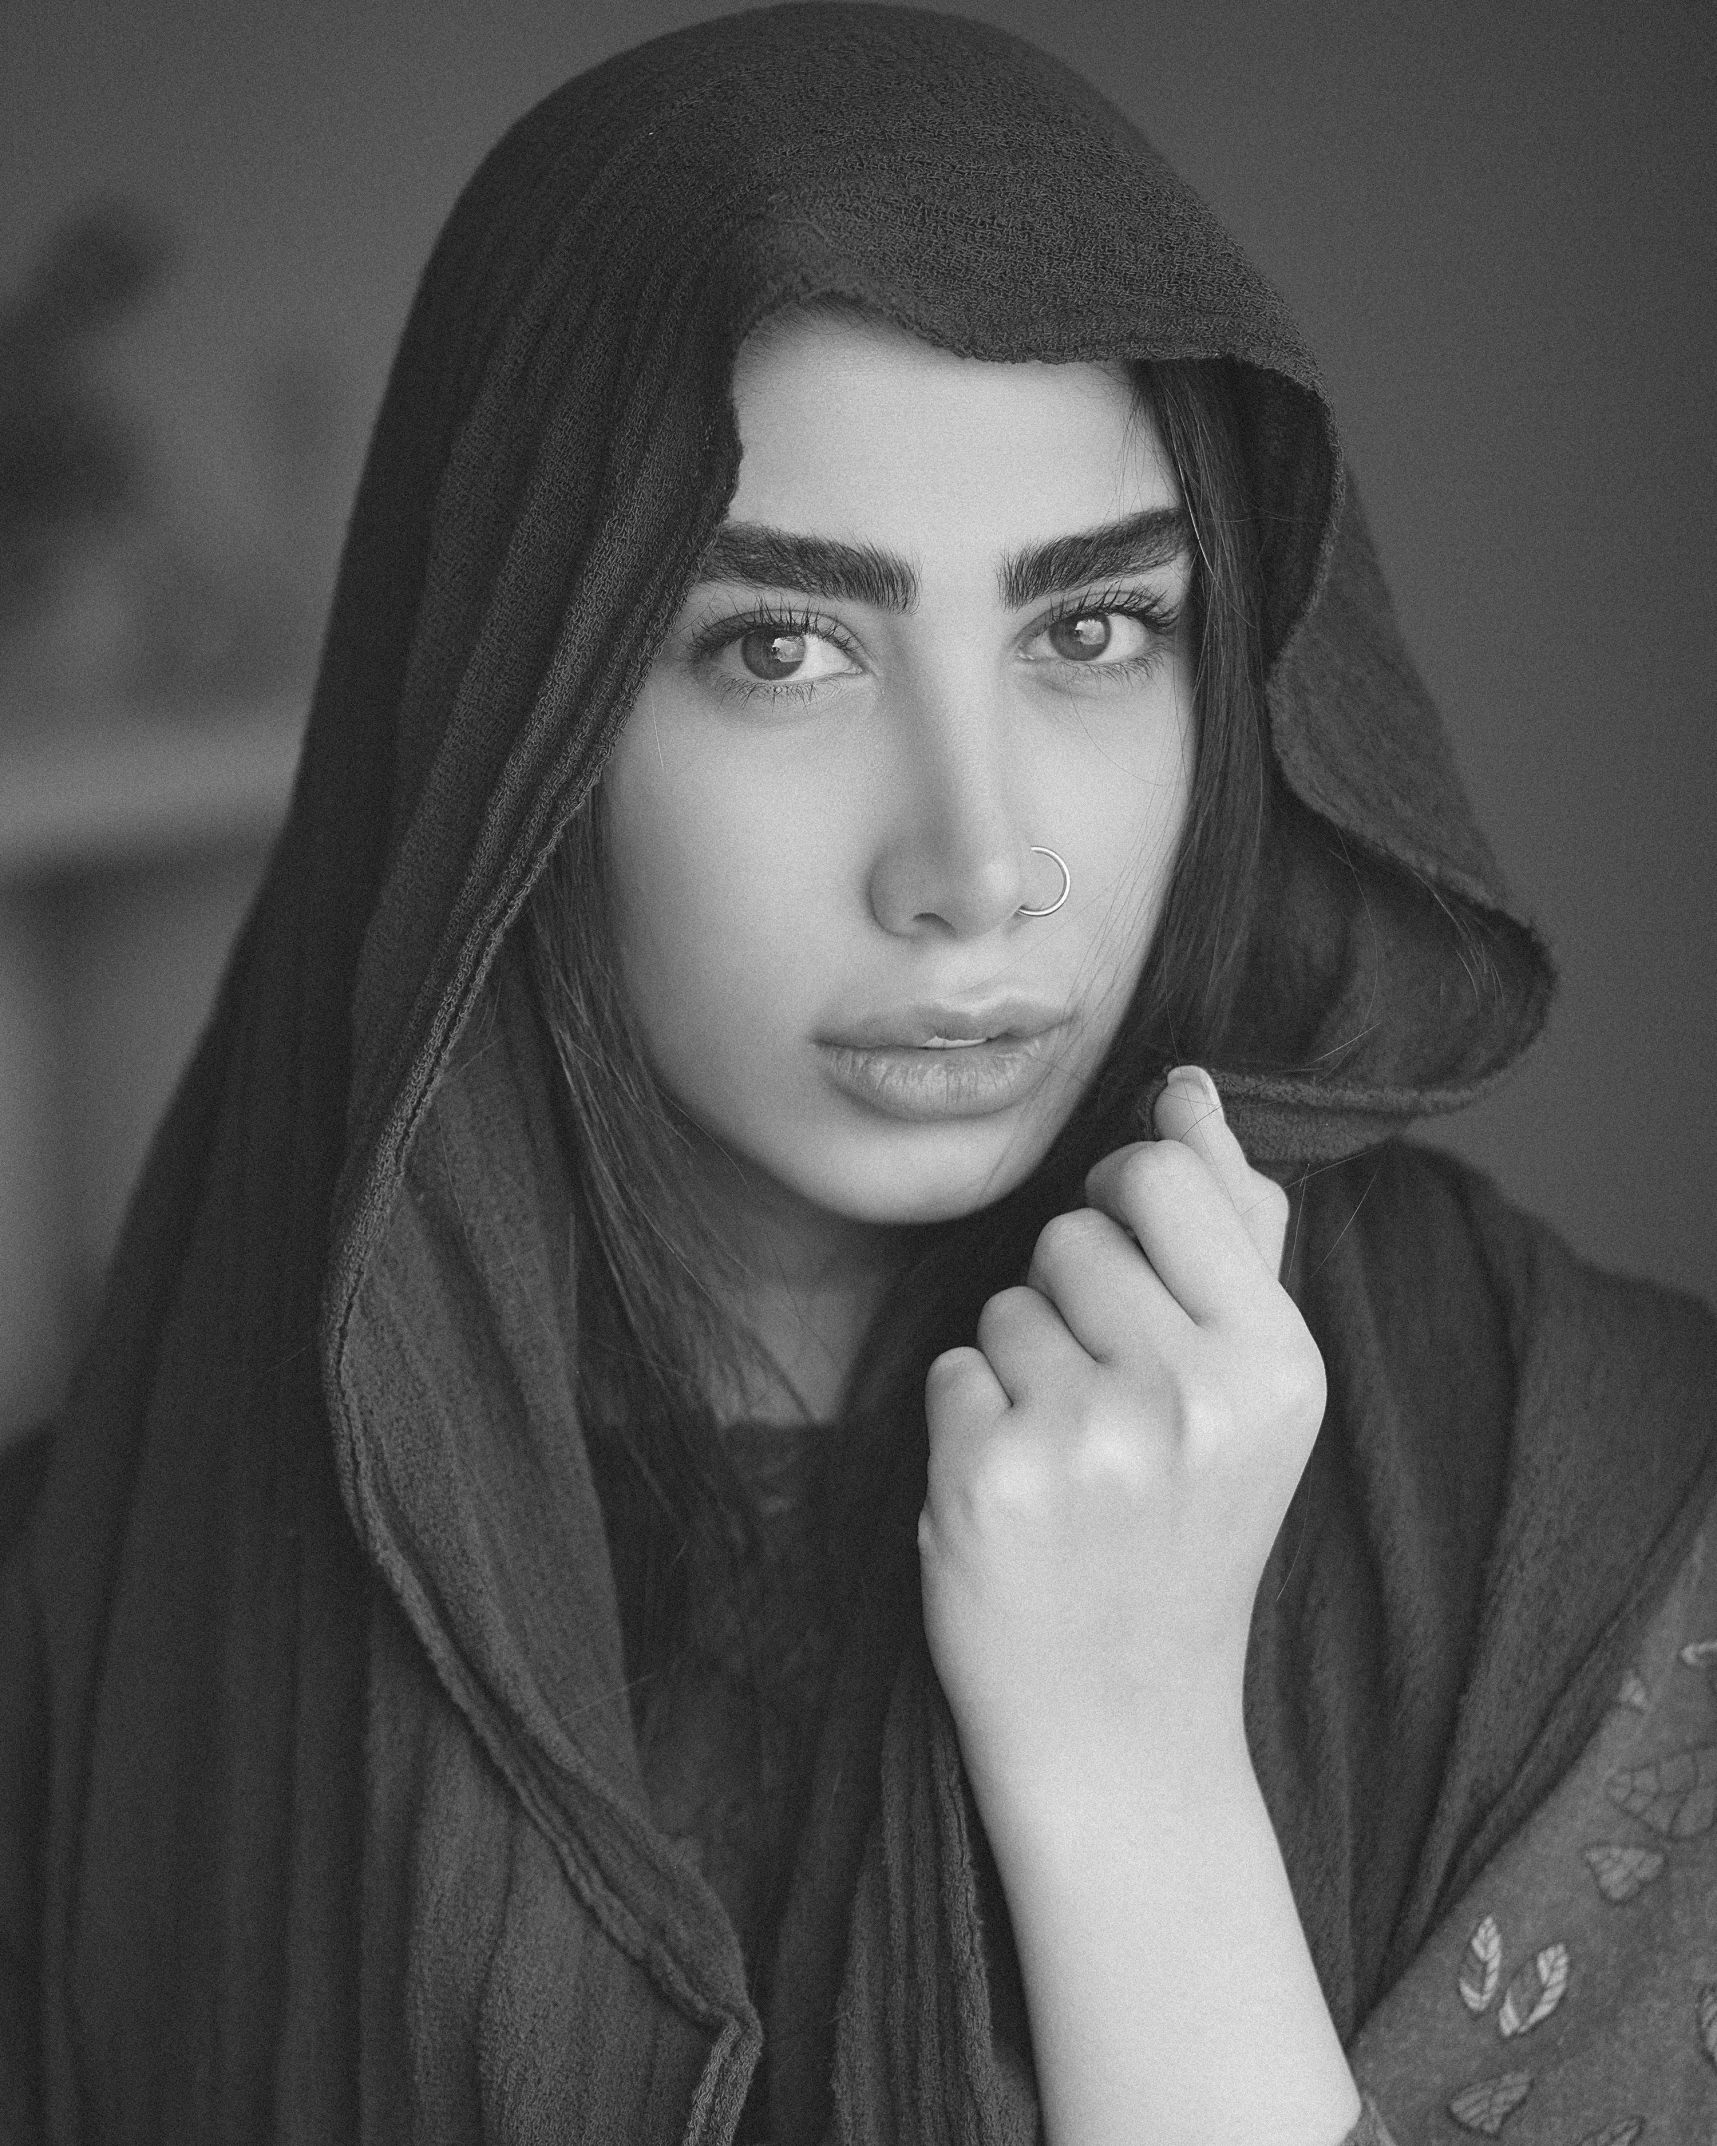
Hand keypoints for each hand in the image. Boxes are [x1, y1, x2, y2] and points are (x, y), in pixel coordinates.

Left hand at [918, 1064, 1326, 1811]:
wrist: (1124, 1726)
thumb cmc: (1186, 1532)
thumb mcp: (1254, 1390)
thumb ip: (1235, 1229)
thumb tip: (1192, 1087)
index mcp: (1279, 1361)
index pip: (1163, 1174)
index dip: (1127, 1210)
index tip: (1137, 1280)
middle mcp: (1194, 1395)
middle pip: (1072, 1232)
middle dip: (1072, 1296)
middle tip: (1109, 1402)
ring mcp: (1088, 1439)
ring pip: (1004, 1301)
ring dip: (1019, 1363)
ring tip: (1071, 1459)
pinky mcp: (989, 1479)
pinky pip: (950, 1367)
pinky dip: (969, 1420)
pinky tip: (1017, 1494)